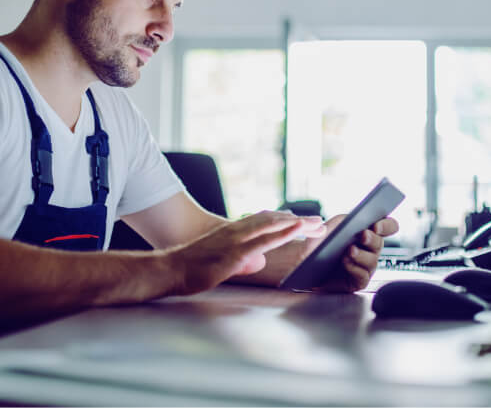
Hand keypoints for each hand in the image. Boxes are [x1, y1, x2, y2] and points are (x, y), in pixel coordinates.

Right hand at [168, 211, 324, 295]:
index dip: (285, 220)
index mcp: (233, 232)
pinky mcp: (235, 251)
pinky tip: (296, 227)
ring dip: (296, 223)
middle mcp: (237, 231)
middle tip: (319, 222)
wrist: (170, 269)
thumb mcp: (222, 263)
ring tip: (316, 222)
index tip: (303, 221)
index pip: (264, 222)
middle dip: (298, 221)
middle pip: (273, 220)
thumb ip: (242, 259)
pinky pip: (264, 239)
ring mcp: (236, 239)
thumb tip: (259, 261)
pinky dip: (283, 232)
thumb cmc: (191, 269)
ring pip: (272, 225)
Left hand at [307, 215, 399, 292]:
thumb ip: (335, 222)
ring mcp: (364, 266)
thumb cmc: (316, 245)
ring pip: (372, 261)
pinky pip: (362, 276)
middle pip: (380, 243)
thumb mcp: (325, 228)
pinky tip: (346, 263)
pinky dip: (355, 268)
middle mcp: (368, 249)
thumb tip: (341, 222)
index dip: (387, 225)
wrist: (304, 265)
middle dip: (372, 239)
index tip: (377, 225)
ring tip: (350, 250)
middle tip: (364, 235)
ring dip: (362, 255)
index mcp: (365, 231)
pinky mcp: (357, 281)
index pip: (387, 226)